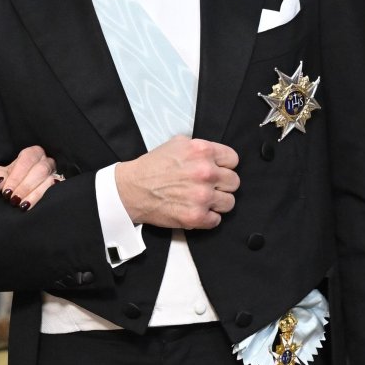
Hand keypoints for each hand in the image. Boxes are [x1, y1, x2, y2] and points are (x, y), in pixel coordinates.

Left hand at [0, 144, 60, 210]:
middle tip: (14, 199)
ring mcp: (55, 173)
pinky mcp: (59, 186)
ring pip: (49, 181)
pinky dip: (42, 199)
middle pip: (40, 170)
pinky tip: (30, 205)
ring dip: (35, 194)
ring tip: (22, 205)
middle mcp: (46, 160)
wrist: (21, 188)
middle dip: (25, 186)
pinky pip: (54, 191)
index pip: (27, 160)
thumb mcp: (1, 174)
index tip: (7, 191)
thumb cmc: (12, 178)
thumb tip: (0, 182)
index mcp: (33, 153)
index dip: (16, 176)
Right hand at [115, 135, 239, 229]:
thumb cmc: (152, 168)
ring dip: (217, 203)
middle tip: (207, 188)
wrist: (131, 189)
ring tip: (202, 201)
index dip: (224, 166)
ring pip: (229, 202)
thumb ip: (199, 147)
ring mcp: (202, 196)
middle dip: (221, 185)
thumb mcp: (177, 143)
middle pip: (234, 182)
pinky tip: (195, 211)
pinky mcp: (196, 216)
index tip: (217, 171)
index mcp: (203, 152)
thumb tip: (215, 155)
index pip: (233, 160)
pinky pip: (216, 220)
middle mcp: (205, 172)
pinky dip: (207, 218)